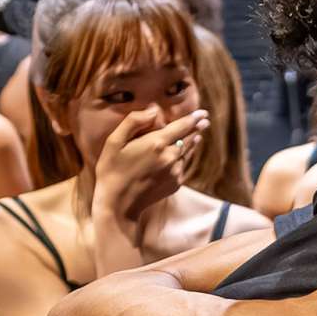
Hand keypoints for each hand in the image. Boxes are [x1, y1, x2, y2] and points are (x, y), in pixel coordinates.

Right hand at [94, 106, 207, 225]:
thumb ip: (134, 121)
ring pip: (187, 153)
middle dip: (197, 128)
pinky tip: (181, 156)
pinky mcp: (175, 185)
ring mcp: (175, 172)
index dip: (194, 118)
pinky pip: (182, 167)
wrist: (117, 204)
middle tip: (205, 121)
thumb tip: (153, 110)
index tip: (203, 113)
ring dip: (192, 143)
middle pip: (189, 139)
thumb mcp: (115, 141)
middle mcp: (170, 157)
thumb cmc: (111, 170)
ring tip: (196, 135)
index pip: (182, 126)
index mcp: (156, 143)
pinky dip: (183, 159)